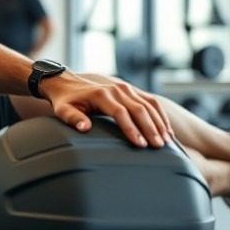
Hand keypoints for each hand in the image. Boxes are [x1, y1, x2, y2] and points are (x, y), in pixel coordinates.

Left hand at [41, 73, 173, 147]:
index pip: (120, 113)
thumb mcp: (63, 110)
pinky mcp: (131, 90)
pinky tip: (166, 129)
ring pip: (148, 105)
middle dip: (150, 129)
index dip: (131, 129)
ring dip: (159, 122)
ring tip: (166, 141)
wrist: (67, 83)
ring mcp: (125, 88)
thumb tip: (85, 128)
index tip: (139, 144)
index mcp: (101, 95)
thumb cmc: (65, 101)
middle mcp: (116, 89)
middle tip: (158, 146)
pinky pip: (150, 101)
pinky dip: (160, 115)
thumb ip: (73, 119)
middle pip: (139, 109)